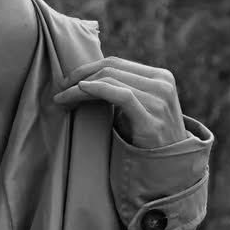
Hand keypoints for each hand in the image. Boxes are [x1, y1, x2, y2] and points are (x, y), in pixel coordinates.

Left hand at [52, 56, 188, 147]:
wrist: (169, 166)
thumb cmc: (147, 137)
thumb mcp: (138, 107)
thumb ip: (122, 90)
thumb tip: (86, 81)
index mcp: (159, 76)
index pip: (115, 63)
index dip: (86, 68)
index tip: (67, 81)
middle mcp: (162, 84)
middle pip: (110, 69)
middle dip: (80, 76)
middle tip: (60, 89)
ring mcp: (159, 100)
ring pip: (111, 80)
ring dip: (80, 88)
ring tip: (62, 98)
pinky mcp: (152, 118)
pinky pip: (121, 96)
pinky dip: (98, 89)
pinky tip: (80, 90)